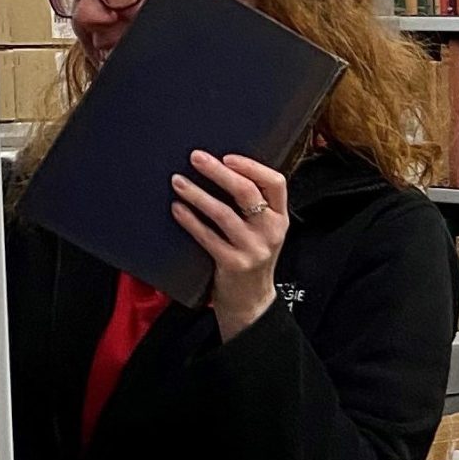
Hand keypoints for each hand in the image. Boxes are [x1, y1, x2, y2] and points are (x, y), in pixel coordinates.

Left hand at [173, 151, 289, 340]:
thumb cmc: (252, 260)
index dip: (251, 167)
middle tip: (196, 158)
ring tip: (178, 182)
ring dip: (197, 194)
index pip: (275, 183)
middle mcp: (271, 231)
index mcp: (281, 218)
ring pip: (223, 213)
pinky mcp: (233, 263)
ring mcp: (253, 248)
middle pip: (247, 193)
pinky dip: (190, 220)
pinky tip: (177, 209)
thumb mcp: (264, 232)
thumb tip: (223, 173)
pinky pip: (207, 237)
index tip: (227, 157)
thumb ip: (255, 208)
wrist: (252, 302)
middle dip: (219, 172)